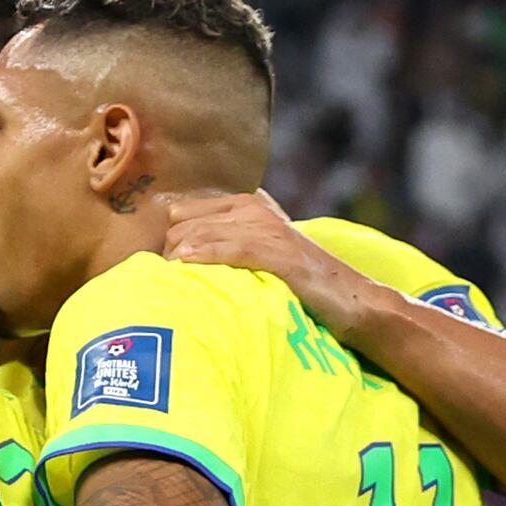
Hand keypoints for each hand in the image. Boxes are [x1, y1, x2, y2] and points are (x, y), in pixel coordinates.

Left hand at [158, 191, 370, 338]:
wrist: (351, 300)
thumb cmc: (300, 286)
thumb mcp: (259, 256)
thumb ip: (225, 246)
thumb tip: (175, 259)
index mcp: (247, 204)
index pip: (182, 212)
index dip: (165, 242)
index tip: (154, 270)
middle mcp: (254, 207)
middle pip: (183, 224)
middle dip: (166, 254)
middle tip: (160, 285)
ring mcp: (267, 227)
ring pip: (200, 234)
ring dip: (177, 259)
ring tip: (167, 285)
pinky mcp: (279, 250)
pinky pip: (231, 248)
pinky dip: (206, 256)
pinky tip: (186, 266)